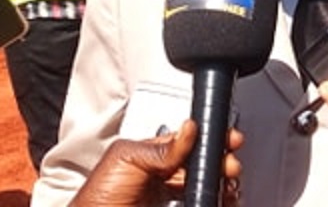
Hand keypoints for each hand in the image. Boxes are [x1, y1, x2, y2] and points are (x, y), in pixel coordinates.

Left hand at [71, 120, 242, 206]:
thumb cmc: (97, 199)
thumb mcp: (126, 159)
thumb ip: (161, 147)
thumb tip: (189, 129)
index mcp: (154, 157)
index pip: (190, 142)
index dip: (211, 138)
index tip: (229, 138)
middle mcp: (167, 178)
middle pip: (205, 165)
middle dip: (222, 162)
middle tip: (229, 164)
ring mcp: (174, 200)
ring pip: (209, 187)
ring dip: (223, 184)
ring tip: (228, 184)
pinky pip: (205, 202)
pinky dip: (217, 199)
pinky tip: (220, 197)